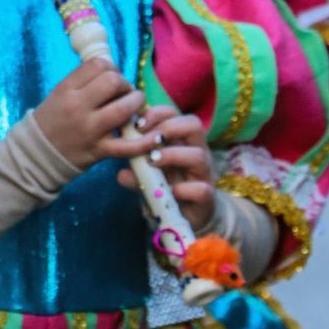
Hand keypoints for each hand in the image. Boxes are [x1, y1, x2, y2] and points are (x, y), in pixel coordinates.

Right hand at [32, 59, 148, 168]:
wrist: (37, 153)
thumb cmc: (52, 120)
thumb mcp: (60, 94)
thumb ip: (84, 82)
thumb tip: (114, 73)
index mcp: (66, 89)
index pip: (98, 65)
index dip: (112, 69)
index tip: (113, 79)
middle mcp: (77, 106)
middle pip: (112, 81)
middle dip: (126, 85)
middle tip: (125, 94)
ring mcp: (90, 129)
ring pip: (124, 108)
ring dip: (137, 104)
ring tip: (135, 108)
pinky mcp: (100, 150)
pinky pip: (129, 145)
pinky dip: (146, 141)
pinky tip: (154, 136)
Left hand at [116, 106, 216, 231]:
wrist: (188, 214)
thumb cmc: (166, 185)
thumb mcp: (147, 175)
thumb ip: (135, 170)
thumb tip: (120, 174)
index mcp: (180, 140)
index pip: (174, 114)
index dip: (157, 114)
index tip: (137, 125)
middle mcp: (196, 151)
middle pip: (193, 125)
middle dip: (168, 127)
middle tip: (148, 140)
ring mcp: (203, 174)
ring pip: (199, 155)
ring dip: (172, 155)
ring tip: (152, 162)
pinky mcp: (207, 197)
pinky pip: (201, 189)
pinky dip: (183, 189)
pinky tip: (168, 191)